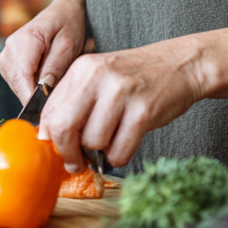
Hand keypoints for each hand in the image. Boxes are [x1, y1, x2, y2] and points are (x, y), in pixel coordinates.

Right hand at [0, 0, 86, 104]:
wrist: (64, 10)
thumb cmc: (69, 24)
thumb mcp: (69, 45)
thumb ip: (55, 67)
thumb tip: (43, 90)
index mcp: (26, 39)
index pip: (22, 76)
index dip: (32, 97)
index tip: (46, 112)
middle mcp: (11, 47)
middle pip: (18, 84)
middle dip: (36, 96)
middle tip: (58, 99)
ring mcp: (7, 54)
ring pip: (16, 85)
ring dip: (33, 90)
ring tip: (54, 81)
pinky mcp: (9, 61)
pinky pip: (17, 82)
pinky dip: (31, 85)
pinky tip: (46, 77)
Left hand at [38, 36, 204, 169]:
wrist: (179, 65)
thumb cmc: (135, 78)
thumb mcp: (99, 77)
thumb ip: (74, 101)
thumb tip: (48, 137)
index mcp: (81, 68)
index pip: (49, 112)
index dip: (51, 138)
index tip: (61, 149)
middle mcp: (97, 76)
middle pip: (63, 127)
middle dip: (67, 153)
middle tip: (76, 163)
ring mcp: (121, 92)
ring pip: (92, 142)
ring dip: (100, 154)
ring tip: (110, 144)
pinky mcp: (143, 110)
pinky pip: (119, 151)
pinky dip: (119, 157)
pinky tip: (125, 145)